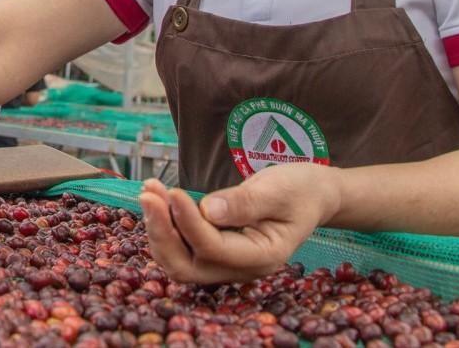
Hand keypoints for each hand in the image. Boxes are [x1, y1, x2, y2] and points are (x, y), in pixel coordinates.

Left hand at [139, 163, 341, 284]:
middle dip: (163, 233)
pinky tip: (156, 197)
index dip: (188, 222)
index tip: (171, 192)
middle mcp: (241, 268)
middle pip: (187, 267)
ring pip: (178, 261)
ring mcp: (226, 263)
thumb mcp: (278, 190)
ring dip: (158, 229)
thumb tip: (208, 210)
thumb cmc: (300, 190)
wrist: (311, 195)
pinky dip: (164, 226)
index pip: (214, 248)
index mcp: (263, 257)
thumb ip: (245, 202)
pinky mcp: (214, 251)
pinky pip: (181, 248)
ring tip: (149, 192)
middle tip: (148, 196)